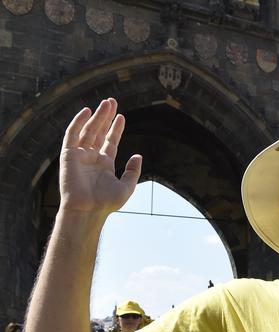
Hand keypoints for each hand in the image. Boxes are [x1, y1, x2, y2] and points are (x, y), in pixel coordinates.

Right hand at [59, 98, 141, 215]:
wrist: (88, 210)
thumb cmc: (106, 202)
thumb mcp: (127, 186)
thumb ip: (133, 171)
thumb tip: (138, 156)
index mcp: (104, 164)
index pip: (110, 142)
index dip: (115, 129)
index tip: (121, 117)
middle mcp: (91, 158)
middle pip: (99, 132)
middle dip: (106, 117)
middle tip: (112, 101)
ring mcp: (79, 155)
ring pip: (88, 130)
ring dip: (97, 116)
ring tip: (107, 103)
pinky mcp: (68, 155)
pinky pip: (72, 135)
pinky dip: (78, 122)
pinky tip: (87, 111)